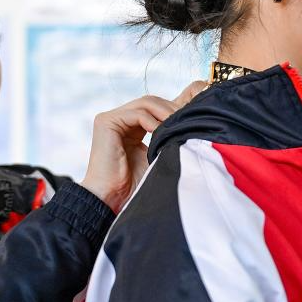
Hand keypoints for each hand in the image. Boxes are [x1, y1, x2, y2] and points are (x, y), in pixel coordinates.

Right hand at [81, 81, 206, 212]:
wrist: (113, 199)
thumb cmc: (135, 184)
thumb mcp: (159, 156)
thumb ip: (169, 138)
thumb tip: (194, 124)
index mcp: (133, 126)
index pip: (156, 107)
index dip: (176, 107)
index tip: (195, 114)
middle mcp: (121, 119)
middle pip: (152, 101)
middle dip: (173, 109)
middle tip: (189, 121)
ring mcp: (112, 118)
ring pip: (146, 103)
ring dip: (166, 113)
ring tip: (178, 127)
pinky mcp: (106, 122)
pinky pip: (136, 113)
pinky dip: (152, 122)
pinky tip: (161, 135)